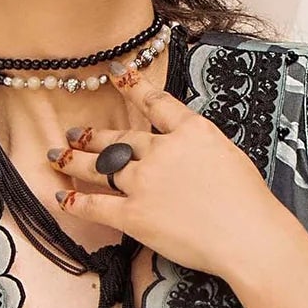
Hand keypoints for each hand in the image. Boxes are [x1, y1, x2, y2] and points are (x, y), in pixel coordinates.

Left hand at [46, 62, 288, 279]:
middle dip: (93, 136)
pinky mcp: (134, 215)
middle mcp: (162, 151)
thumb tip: (187, 152)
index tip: (114, 72)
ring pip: (100, 168)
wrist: (247, 235)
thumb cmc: (250, 203)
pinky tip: (61, 198)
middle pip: (120, 138)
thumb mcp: (229, 156)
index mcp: (191, 132)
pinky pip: (96, 206)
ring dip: (74, 162)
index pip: (155, 101)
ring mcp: (144, 182)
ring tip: (58, 156)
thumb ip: (201, 148)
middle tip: (74, 132)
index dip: (131, 85)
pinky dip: (76, 202)